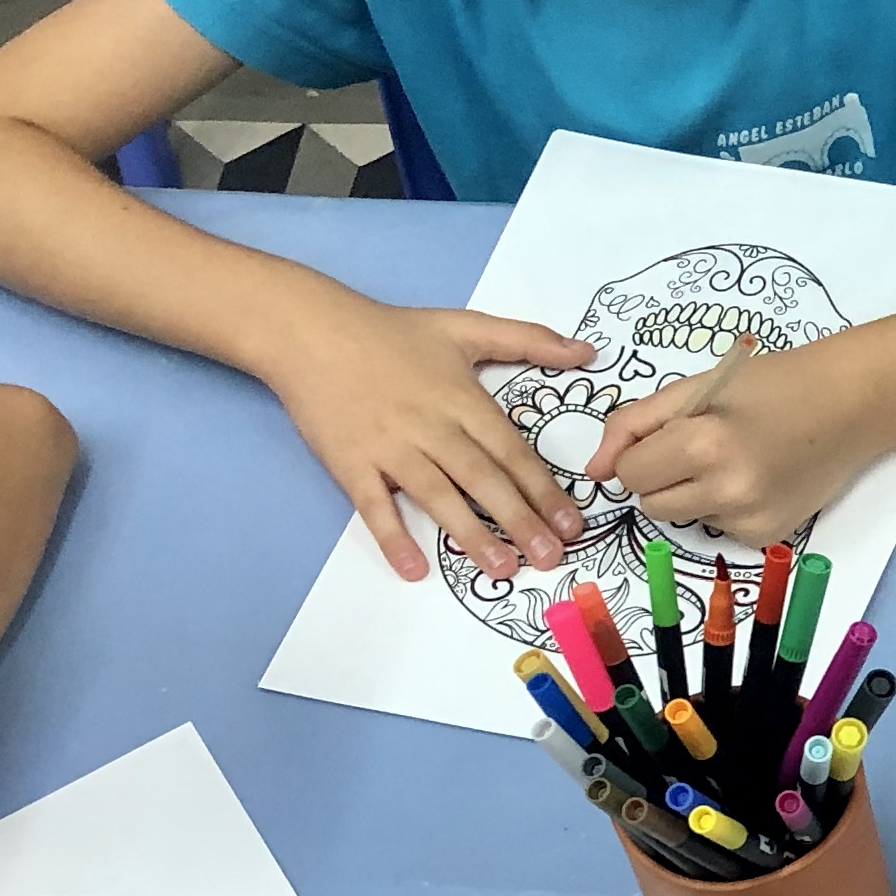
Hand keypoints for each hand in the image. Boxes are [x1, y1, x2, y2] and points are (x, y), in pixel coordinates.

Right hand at [258, 283, 591, 585]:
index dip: (543, 489)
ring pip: (438, 496)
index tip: (572, 523)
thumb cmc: (390, 331)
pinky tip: (414, 568)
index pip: (511, 451)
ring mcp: (390, 447)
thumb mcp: (463, 326)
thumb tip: (587, 351)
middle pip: (483, 479)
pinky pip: (374, 506)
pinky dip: (392, 537)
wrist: (309, 330)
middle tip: (550, 558)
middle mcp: (431, 426)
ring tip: (502, 569)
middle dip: (520, 520)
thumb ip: (527, 339)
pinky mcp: (350, 462)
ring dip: (471, 534)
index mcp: (462, 398)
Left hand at [590, 336, 883, 545]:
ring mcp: (749, 520)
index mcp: (703, 444)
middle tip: (701, 444)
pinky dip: (724, 506)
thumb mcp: (697, 387)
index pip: (630, 474)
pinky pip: (717, 528)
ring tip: (734, 458)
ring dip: (692, 492)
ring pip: (682, 517)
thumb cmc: (775, 384)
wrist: (852, 404)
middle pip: (651, 503)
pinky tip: (757, 479)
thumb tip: (594, 473)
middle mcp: (726, 491)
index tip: (669, 434)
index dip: (642, 452)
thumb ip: (634, 425)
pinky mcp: (766, 536)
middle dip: (662, 476)